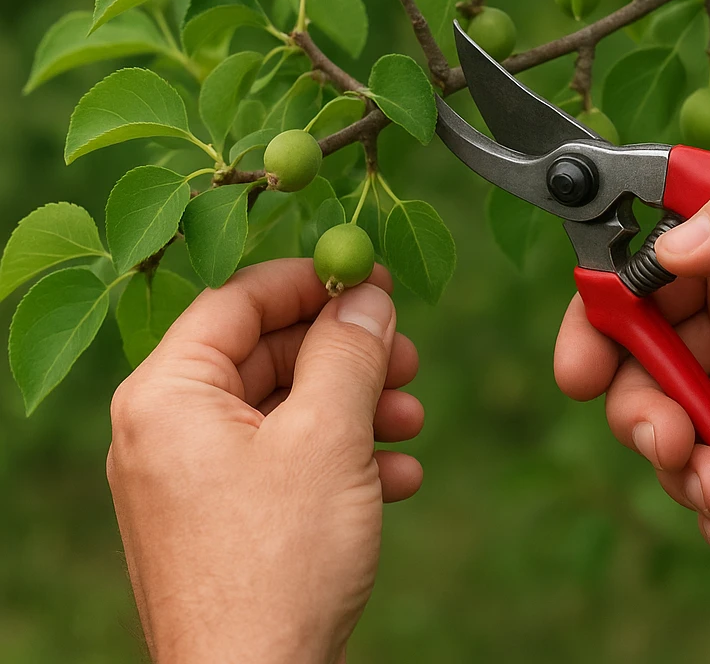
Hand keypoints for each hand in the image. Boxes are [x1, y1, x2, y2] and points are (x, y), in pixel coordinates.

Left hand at [106, 258, 422, 663]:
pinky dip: (341, 456)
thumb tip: (366, 297)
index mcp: (167, 395)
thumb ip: (348, 351)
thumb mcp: (328, 436)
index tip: (370, 276)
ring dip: (355, 406)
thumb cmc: (278, 564)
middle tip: (406, 354)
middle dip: (345, 353)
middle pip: (267, 353)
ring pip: (285, 408)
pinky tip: (399, 475)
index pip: (238, 299)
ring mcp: (195, 479)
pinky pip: (285, 460)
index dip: (310, 280)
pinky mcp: (225, 520)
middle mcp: (169, 430)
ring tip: (412, 419)